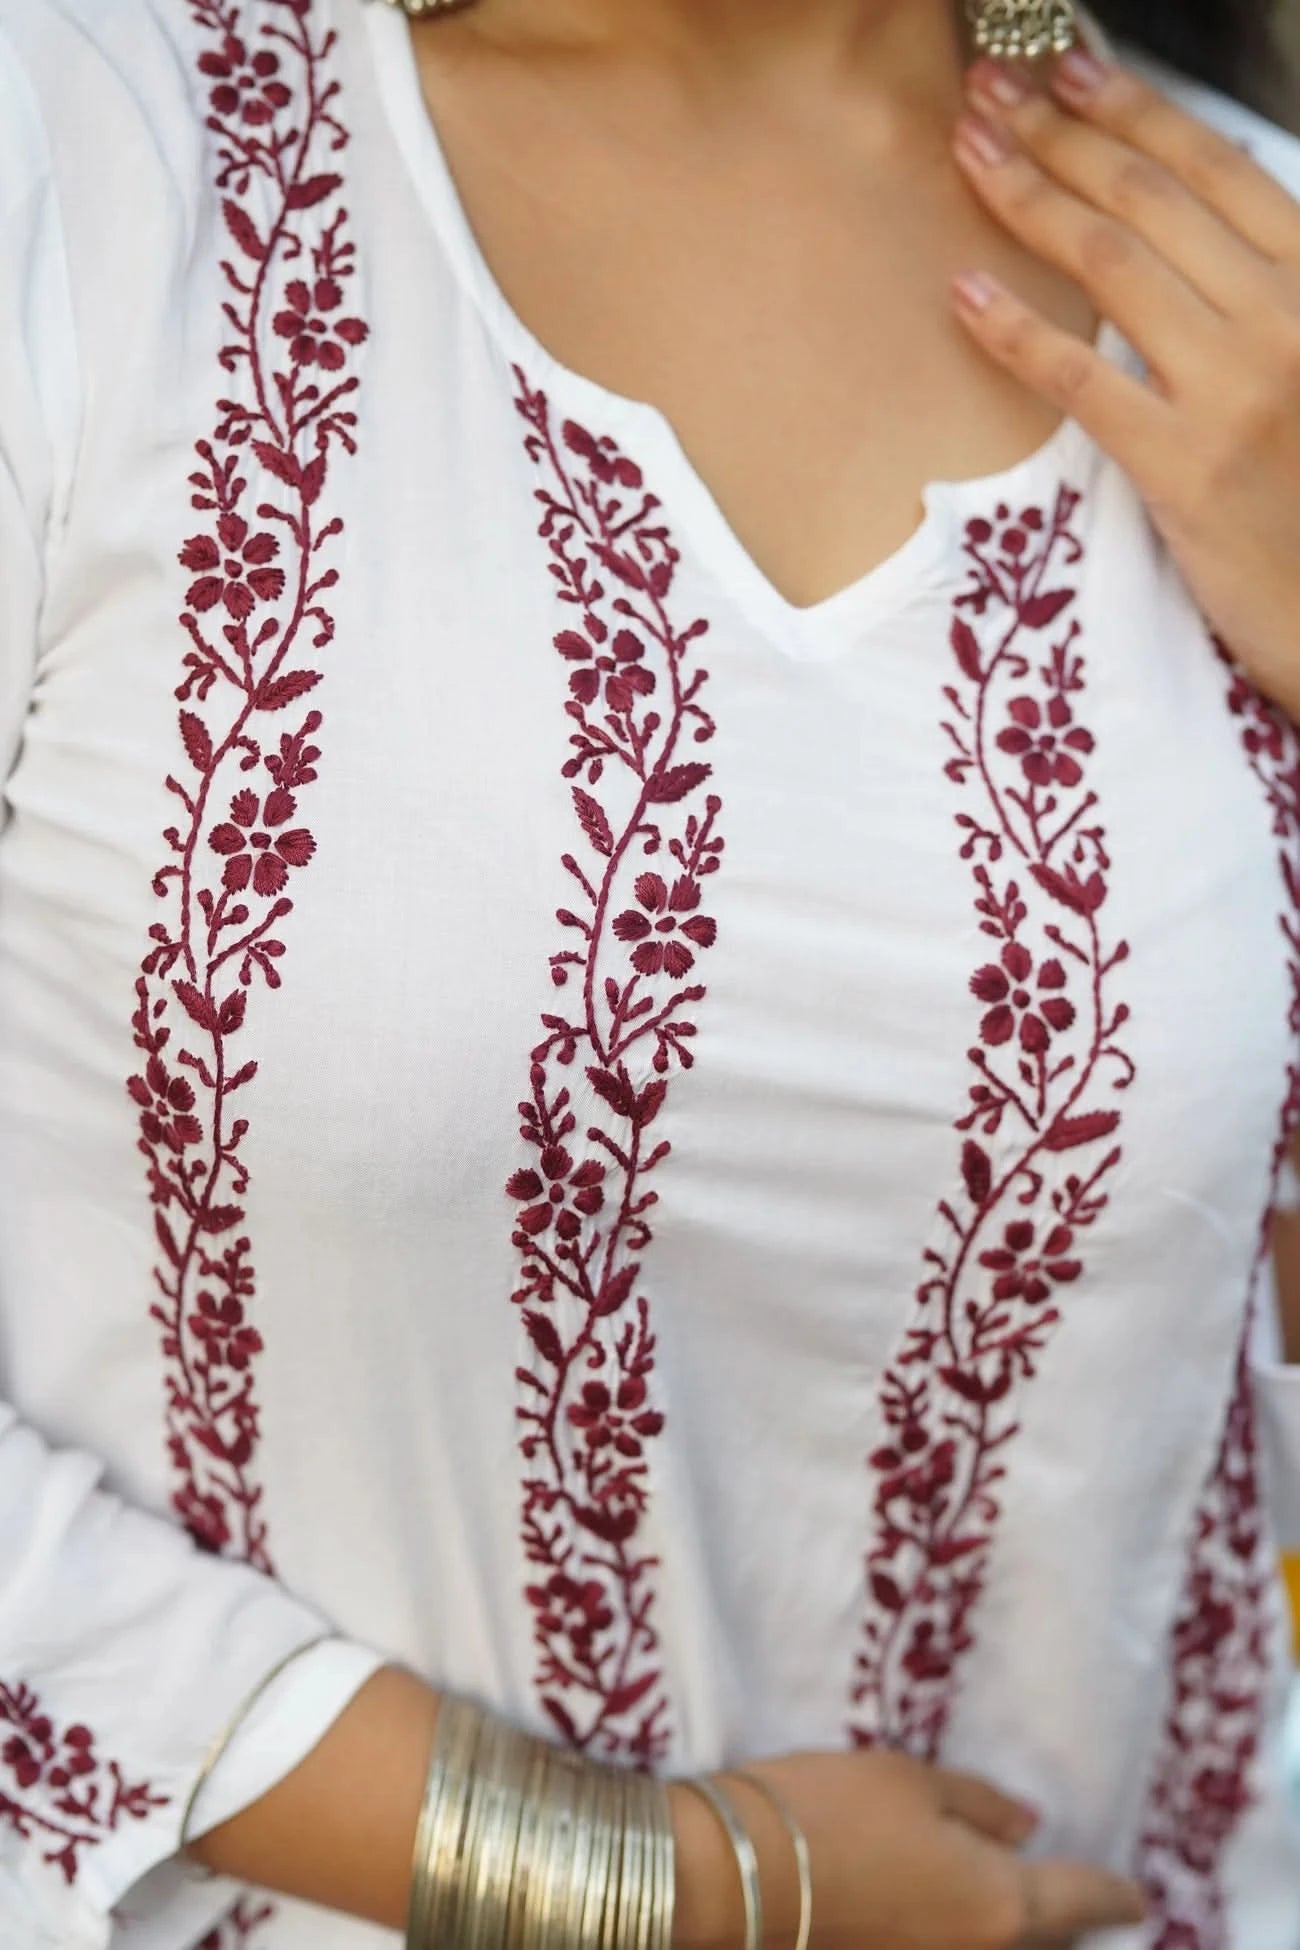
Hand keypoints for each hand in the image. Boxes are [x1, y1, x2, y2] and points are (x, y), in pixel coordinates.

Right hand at [672, 1747, 1147, 1949]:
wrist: (730, 1875)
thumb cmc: (827, 1809)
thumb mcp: (910, 1780)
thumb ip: (979, 1806)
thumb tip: (1025, 1826)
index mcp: (1002, 1903)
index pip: (1085, 1902)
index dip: (1116, 1896)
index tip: (1138, 1896)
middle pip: (1044, 1943)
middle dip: (1065, 1924)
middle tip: (1077, 1901)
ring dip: (1012, 1931)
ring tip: (1013, 1905)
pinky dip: (963, 1935)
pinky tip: (947, 1913)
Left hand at [947, 47, 1299, 720]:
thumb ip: (1255, 291)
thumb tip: (1167, 222)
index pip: (1217, 170)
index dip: (1136, 110)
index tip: (1068, 66)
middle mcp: (1284, 321)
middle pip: (1153, 202)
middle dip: (1062, 135)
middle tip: (990, 91)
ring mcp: (1235, 393)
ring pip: (1116, 268)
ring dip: (1032, 198)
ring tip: (970, 152)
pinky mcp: (1183, 468)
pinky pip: (1085, 381)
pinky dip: (1020, 328)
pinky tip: (964, 289)